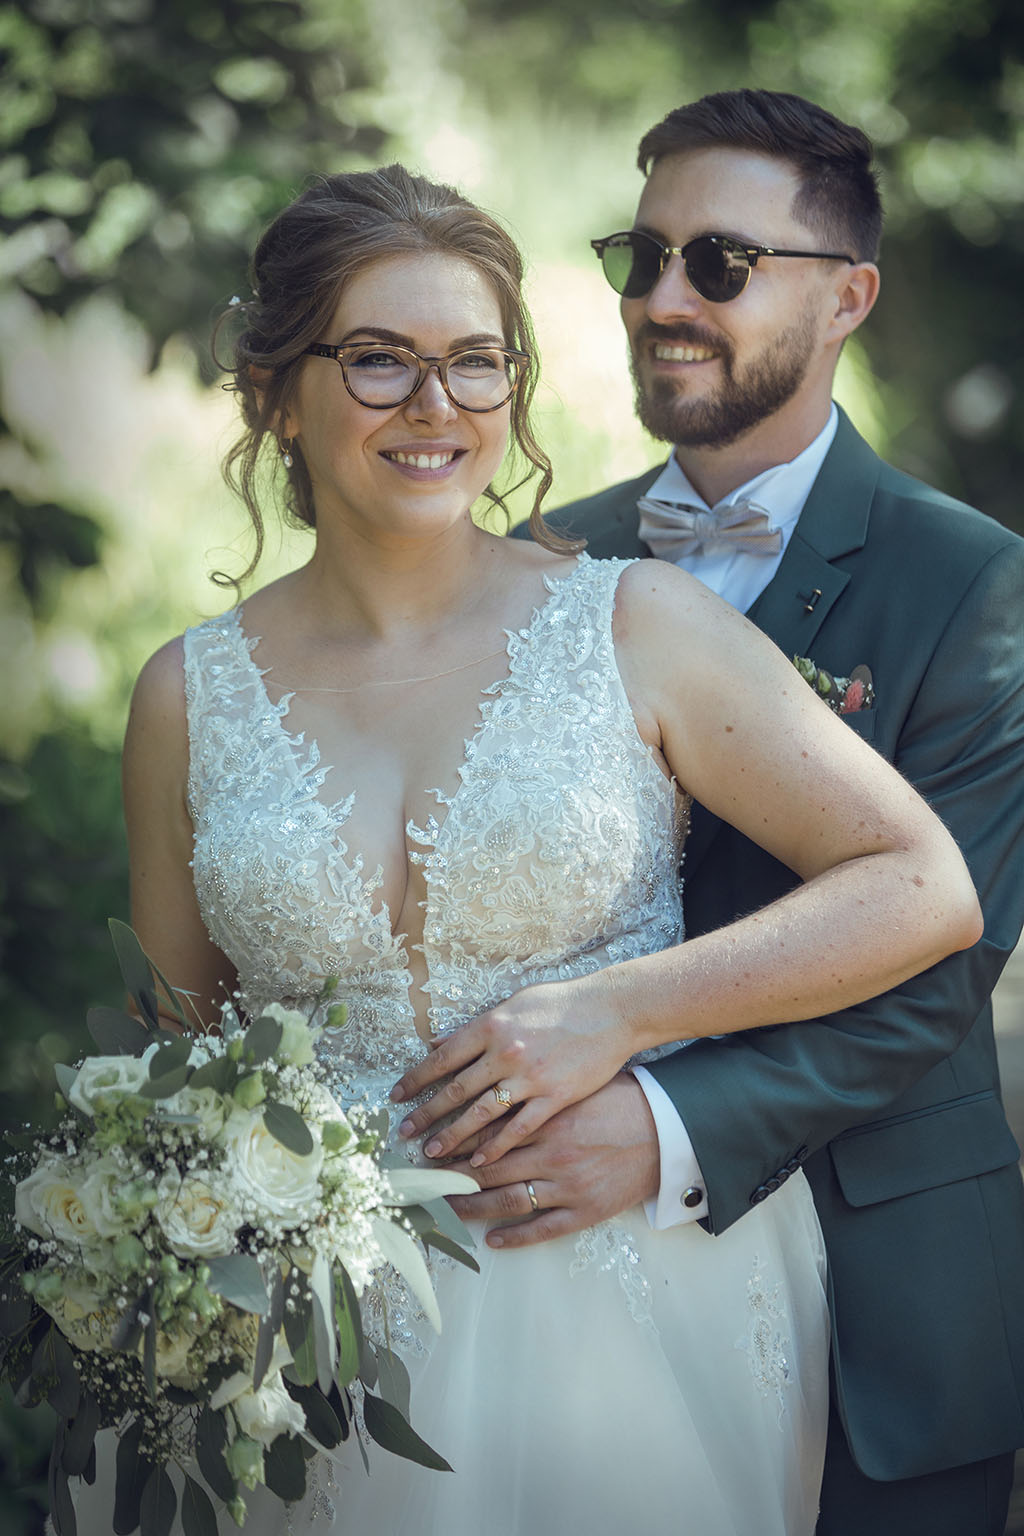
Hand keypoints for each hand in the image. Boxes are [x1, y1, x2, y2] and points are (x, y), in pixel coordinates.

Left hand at [390, 976, 631, 1163]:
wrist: (610, 1010)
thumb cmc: (561, 1003)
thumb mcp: (513, 1004)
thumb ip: (475, 1026)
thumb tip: (437, 1041)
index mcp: (491, 1026)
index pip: (442, 1057)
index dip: (416, 1079)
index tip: (396, 1096)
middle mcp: (505, 1052)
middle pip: (455, 1090)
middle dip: (426, 1114)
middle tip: (404, 1133)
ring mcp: (529, 1077)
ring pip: (481, 1115)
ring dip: (453, 1136)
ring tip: (432, 1153)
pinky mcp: (554, 1097)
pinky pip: (518, 1128)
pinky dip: (496, 1147)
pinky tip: (479, 1161)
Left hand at [441, 1074, 660, 1249]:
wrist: (667, 1130)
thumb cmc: (621, 1100)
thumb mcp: (575, 1084)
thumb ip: (533, 1082)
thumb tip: (490, 1067)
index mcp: (546, 1118)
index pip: (488, 1132)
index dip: (455, 1140)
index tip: (430, 1144)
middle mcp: (551, 1153)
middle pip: (489, 1167)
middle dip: (452, 1174)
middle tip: (423, 1180)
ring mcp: (567, 1185)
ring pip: (508, 1200)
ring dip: (472, 1206)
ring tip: (445, 1209)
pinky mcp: (585, 1210)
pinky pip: (543, 1229)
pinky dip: (515, 1236)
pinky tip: (492, 1240)